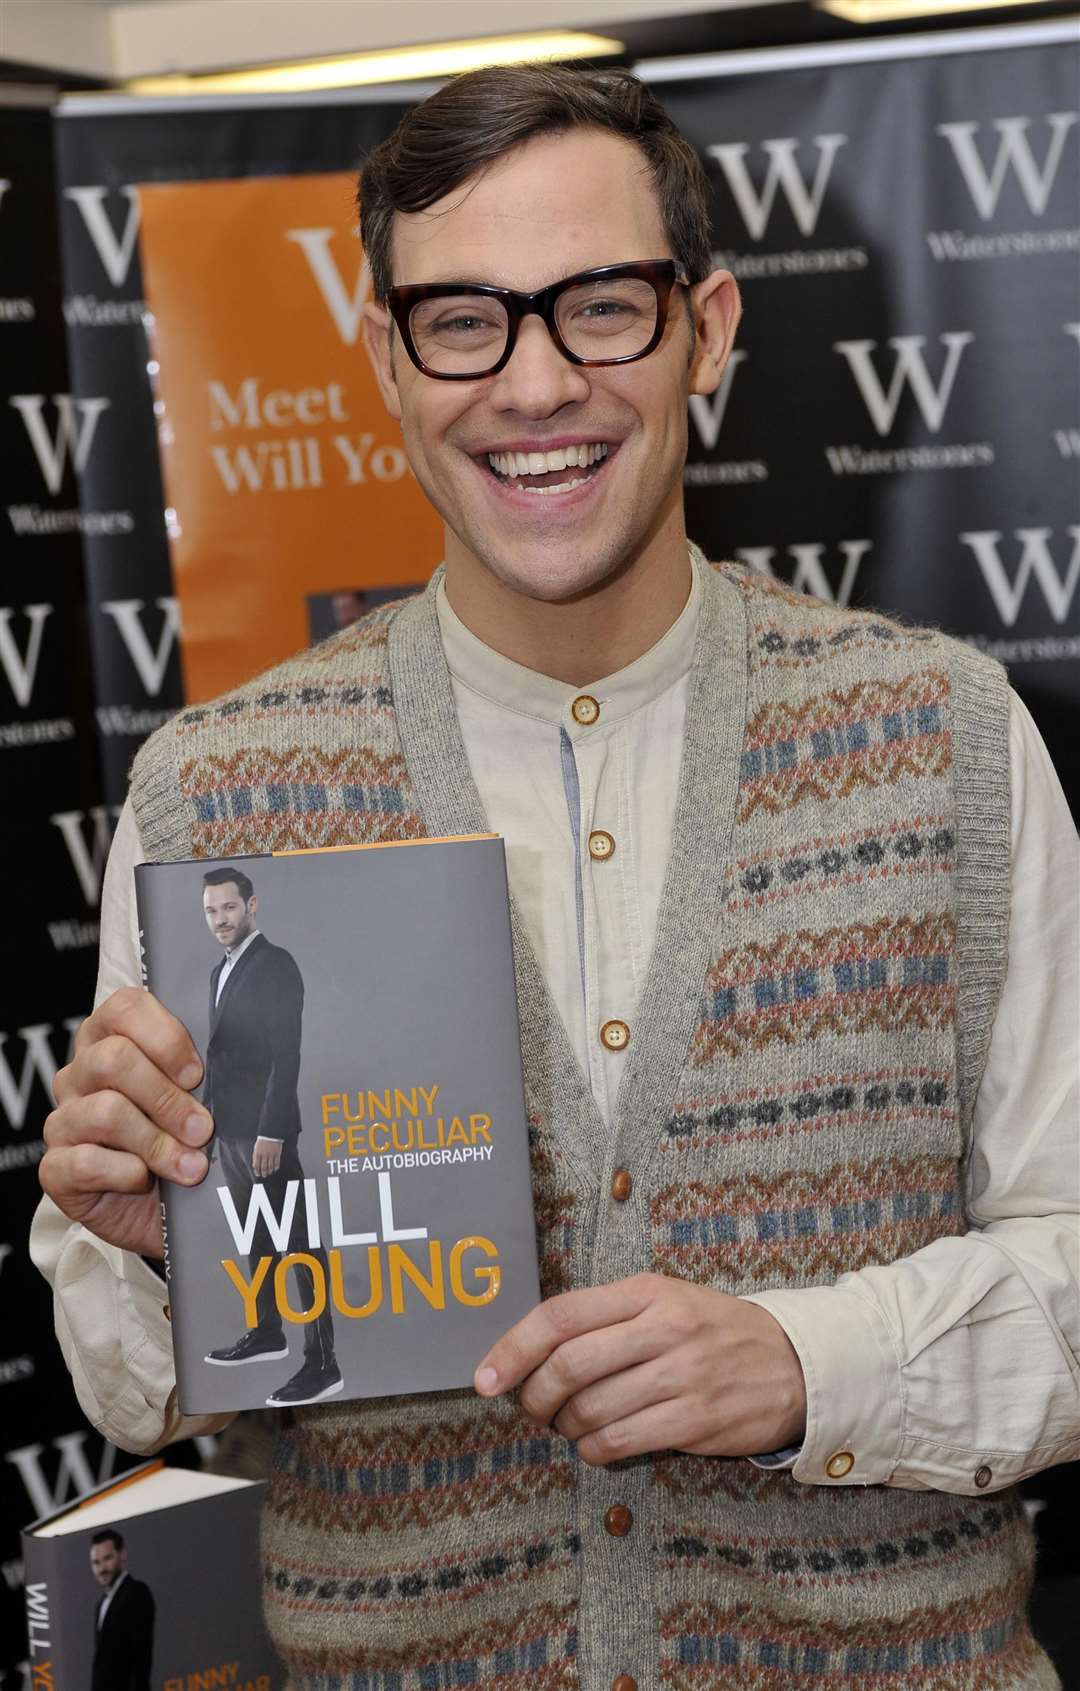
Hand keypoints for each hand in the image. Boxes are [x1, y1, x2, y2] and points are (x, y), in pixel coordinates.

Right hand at [39, 987, 212, 1259]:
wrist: (164, 1213)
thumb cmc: (181, 1142)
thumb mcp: (196, 1101)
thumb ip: (201, 1076)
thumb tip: (231, 1067)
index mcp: (110, 1041)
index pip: (124, 1008)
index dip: (165, 1037)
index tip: (196, 1074)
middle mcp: (79, 1075)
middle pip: (114, 1060)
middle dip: (168, 1098)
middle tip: (202, 1129)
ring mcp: (63, 1121)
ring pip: (106, 1112)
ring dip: (157, 1143)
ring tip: (190, 1166)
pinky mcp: (56, 1168)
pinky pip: (85, 1162)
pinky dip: (126, 1173)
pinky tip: (144, 1179)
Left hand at [252, 1137, 283, 1177]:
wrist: (270, 1133)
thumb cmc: (262, 1141)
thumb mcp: (256, 1148)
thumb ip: (255, 1156)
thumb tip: (254, 1165)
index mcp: (257, 1153)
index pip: (256, 1165)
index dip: (257, 1171)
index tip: (258, 1174)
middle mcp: (264, 1155)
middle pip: (263, 1167)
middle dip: (263, 1173)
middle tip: (264, 1176)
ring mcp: (271, 1154)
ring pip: (270, 1166)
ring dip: (269, 1171)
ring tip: (269, 1173)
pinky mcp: (277, 1153)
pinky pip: (277, 1163)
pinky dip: (276, 1167)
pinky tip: (275, 1169)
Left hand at [474, 1272, 805, 1465]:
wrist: (794, 1364)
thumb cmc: (714, 1331)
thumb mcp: (666, 1301)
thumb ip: (607, 1317)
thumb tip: (533, 1350)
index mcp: (647, 1290)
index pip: (561, 1315)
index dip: (513, 1348)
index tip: (485, 1378)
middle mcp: (662, 1327)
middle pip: (568, 1365)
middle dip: (534, 1396)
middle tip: (532, 1408)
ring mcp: (681, 1374)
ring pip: (590, 1408)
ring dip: (565, 1426)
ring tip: (569, 1426)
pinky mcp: (695, 1419)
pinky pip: (621, 1441)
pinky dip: (594, 1450)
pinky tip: (596, 1446)